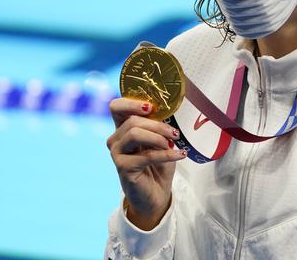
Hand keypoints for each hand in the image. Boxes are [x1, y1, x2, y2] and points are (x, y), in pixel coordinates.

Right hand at [106, 98, 185, 229]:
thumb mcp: (161, 140)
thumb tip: (169, 110)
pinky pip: (146, 155)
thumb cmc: (159, 163)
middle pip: (132, 121)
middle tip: (175, 133)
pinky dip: (167, 154)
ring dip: (158, 138)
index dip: (131, 103)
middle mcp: (116, 139)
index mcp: (123, 127)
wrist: (157, 193)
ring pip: (134, 134)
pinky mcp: (123, 168)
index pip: (116, 107)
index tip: (151, 108)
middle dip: (157, 125)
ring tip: (173, 144)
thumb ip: (159, 125)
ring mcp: (117, 154)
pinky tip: (180, 154)